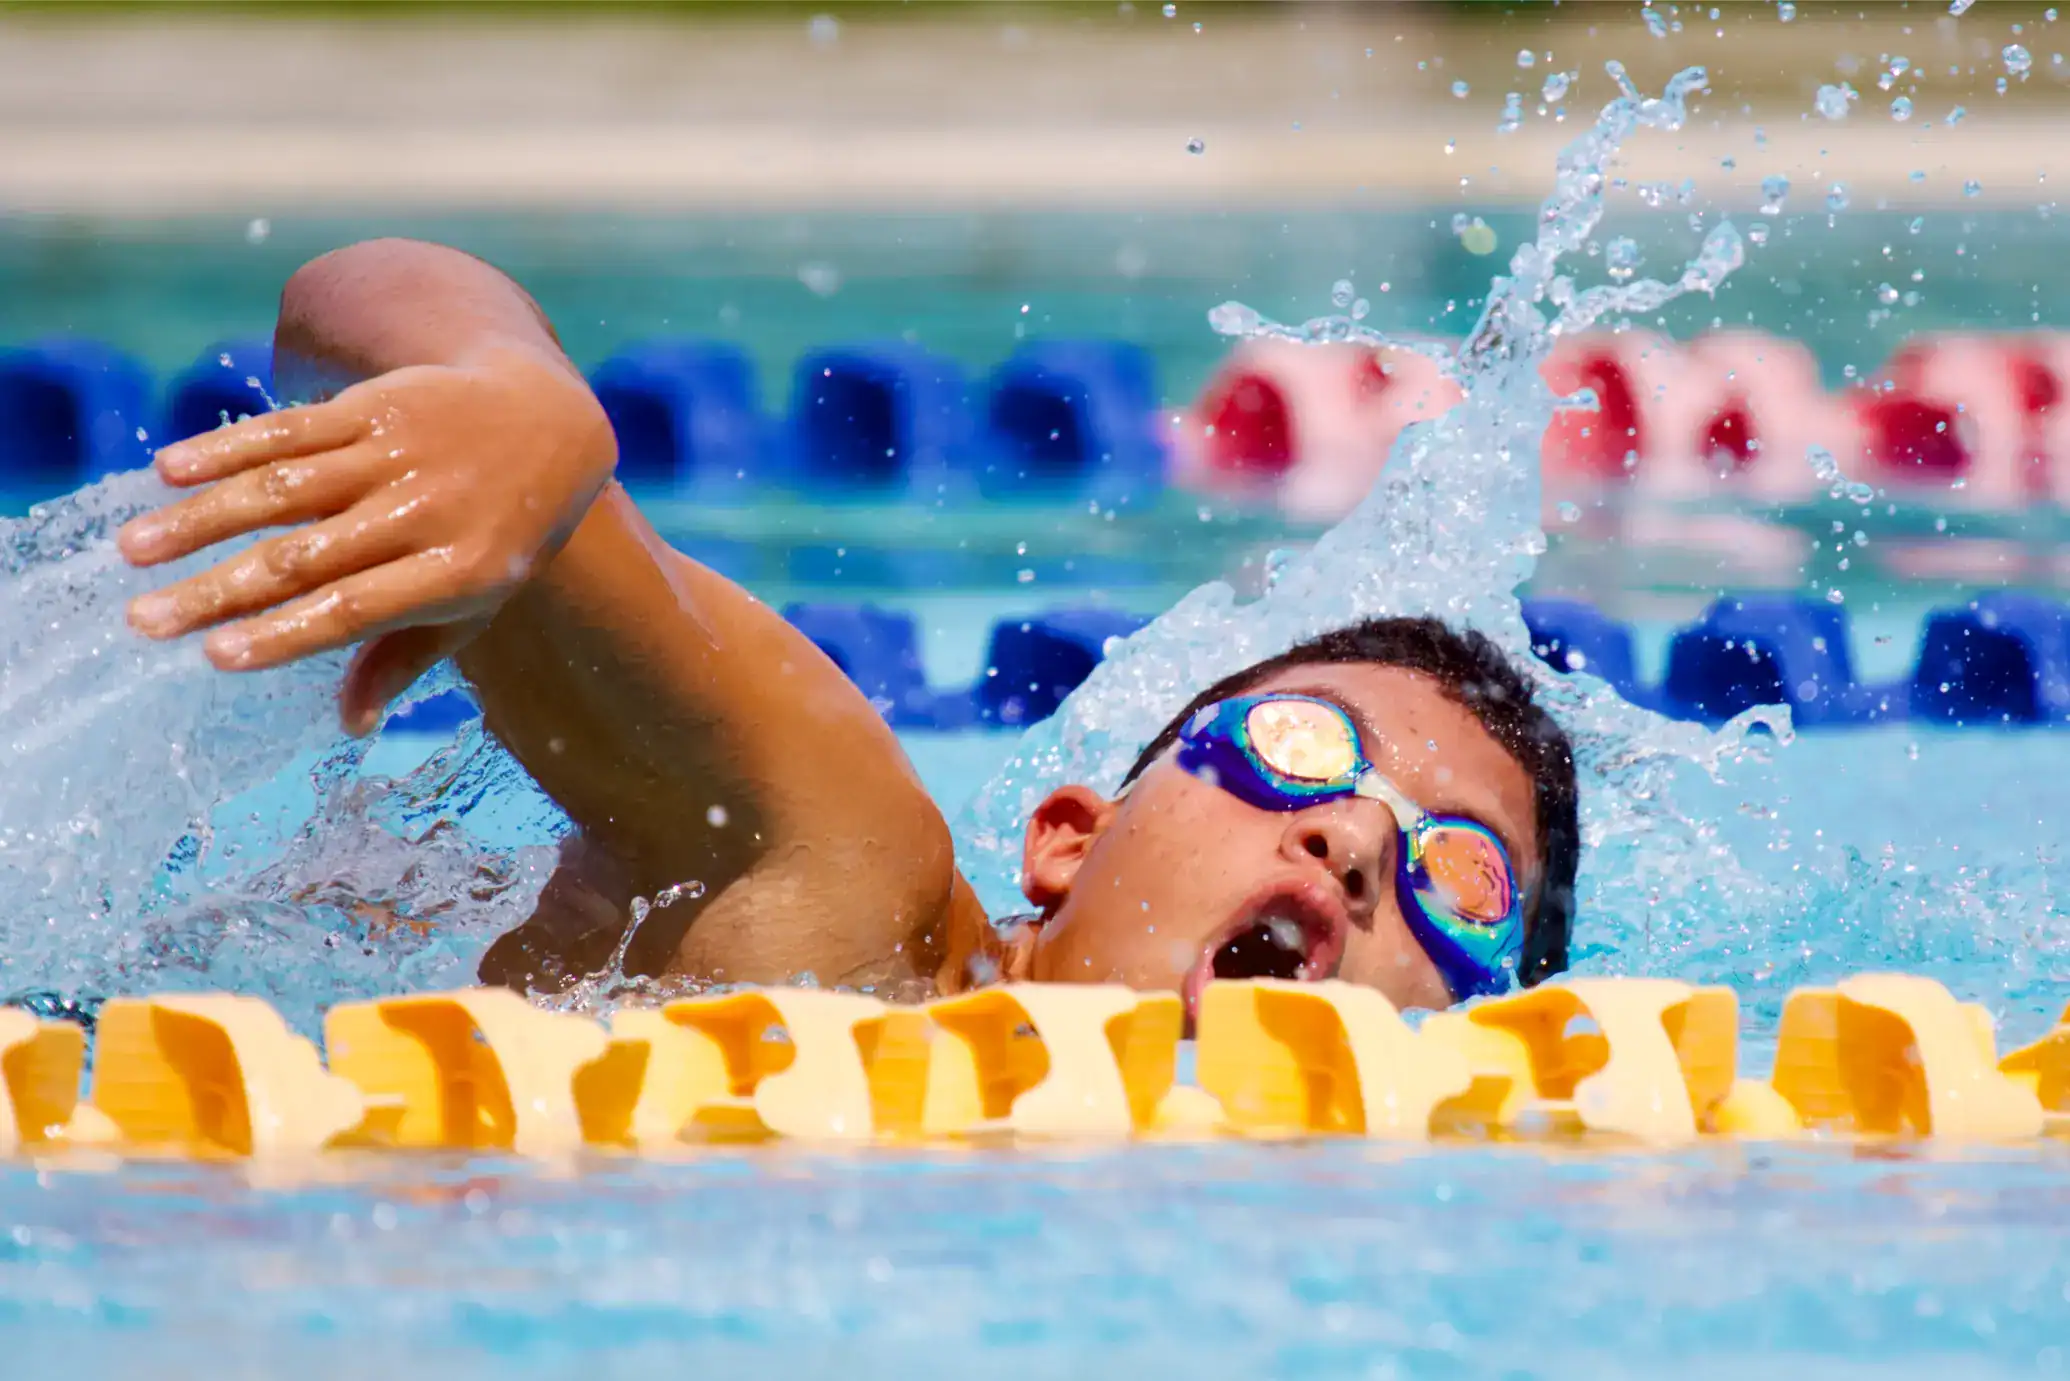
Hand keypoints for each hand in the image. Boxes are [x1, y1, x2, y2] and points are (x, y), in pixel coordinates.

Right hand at [117, 351, 615, 735]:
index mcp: (457, 574)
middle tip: (142, 620)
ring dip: (202, 518)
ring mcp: (397, 455)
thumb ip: (405, 656)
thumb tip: (349, 726)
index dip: (285, 634)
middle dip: (218, 590)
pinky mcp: (374, 407)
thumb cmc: (500, 534)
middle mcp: (425, 513)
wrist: (546, 423)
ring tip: (133, 549)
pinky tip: (169, 470)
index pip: (356, 610)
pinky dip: (228, 447)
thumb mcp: (476, 601)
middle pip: (307, 558)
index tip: (214, 656)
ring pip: (285, 489)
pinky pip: (291, 429)